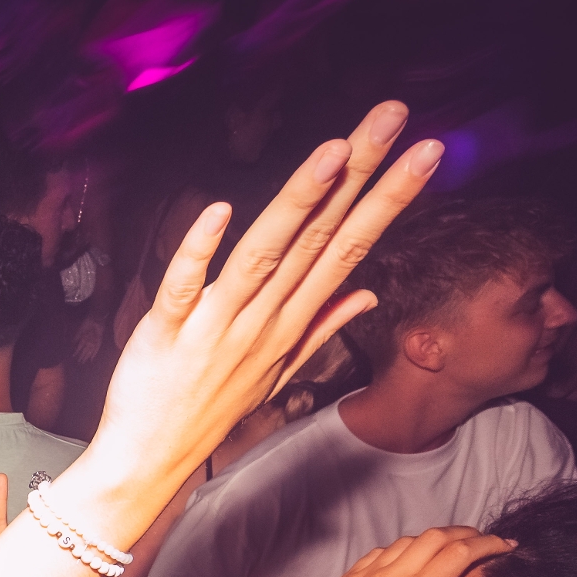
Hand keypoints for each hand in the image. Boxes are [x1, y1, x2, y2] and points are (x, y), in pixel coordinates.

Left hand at [76, 102, 440, 509]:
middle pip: (319, 236)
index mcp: (291, 321)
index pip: (350, 247)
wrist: (150, 460)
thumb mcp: (277, 370)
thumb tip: (366, 295)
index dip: (389, 197)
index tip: (425, 149)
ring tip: (334, 150)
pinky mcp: (168, 332)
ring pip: (264, 255)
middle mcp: (264, 319)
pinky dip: (200, 250)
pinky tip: (219, 209)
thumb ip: (321, 326)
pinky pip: (185, 287)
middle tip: (395, 116)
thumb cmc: (209, 407)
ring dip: (299, 201)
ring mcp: (218, 326)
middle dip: (361, 174)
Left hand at [271, 526, 513, 576]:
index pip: (461, 553)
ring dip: (439, 537)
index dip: (489, 544)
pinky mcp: (355, 572)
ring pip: (413, 538)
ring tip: (454, 548)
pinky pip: (388, 548)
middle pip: (440, 536)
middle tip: (486, 541)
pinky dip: (408, 546)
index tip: (507, 546)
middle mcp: (396, 573)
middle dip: (469, 533)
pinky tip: (412, 559)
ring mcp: (373, 569)